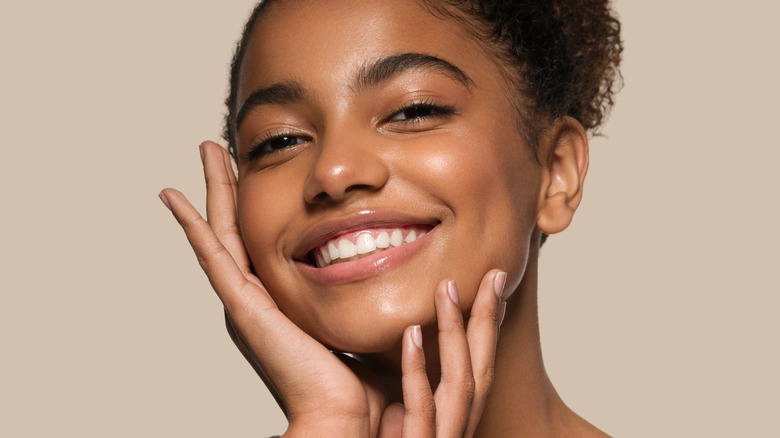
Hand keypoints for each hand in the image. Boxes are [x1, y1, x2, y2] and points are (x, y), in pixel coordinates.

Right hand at [160, 141, 505, 436]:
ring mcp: (248, 302)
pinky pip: (214, 256)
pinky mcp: (244, 307)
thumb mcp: (367, 323)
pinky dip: (193, 226)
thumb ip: (373, 298)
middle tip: (218, 151)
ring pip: (223, 233)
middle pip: (239, 229)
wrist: (349, 423)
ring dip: (213, 191)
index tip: (256, 173)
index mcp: (285, 304)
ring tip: (205, 152)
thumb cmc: (365, 386)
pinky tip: (175, 198)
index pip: (267, 242)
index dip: (258, 206)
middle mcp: (260, 300)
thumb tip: (399, 268)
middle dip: (230, 188)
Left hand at [377, 273, 506, 437]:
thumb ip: (398, 418)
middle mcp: (452, 434)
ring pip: (459, 383)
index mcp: (450, 428)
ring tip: (447, 287)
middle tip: (494, 274)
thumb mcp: (394, 437)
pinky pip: (419, 408)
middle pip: (480, 371)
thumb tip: (393, 402)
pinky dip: (417, 369)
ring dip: (455, 331)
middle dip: (488, 321)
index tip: (496, 293)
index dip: (489, 333)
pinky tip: (412, 333)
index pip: (477, 374)